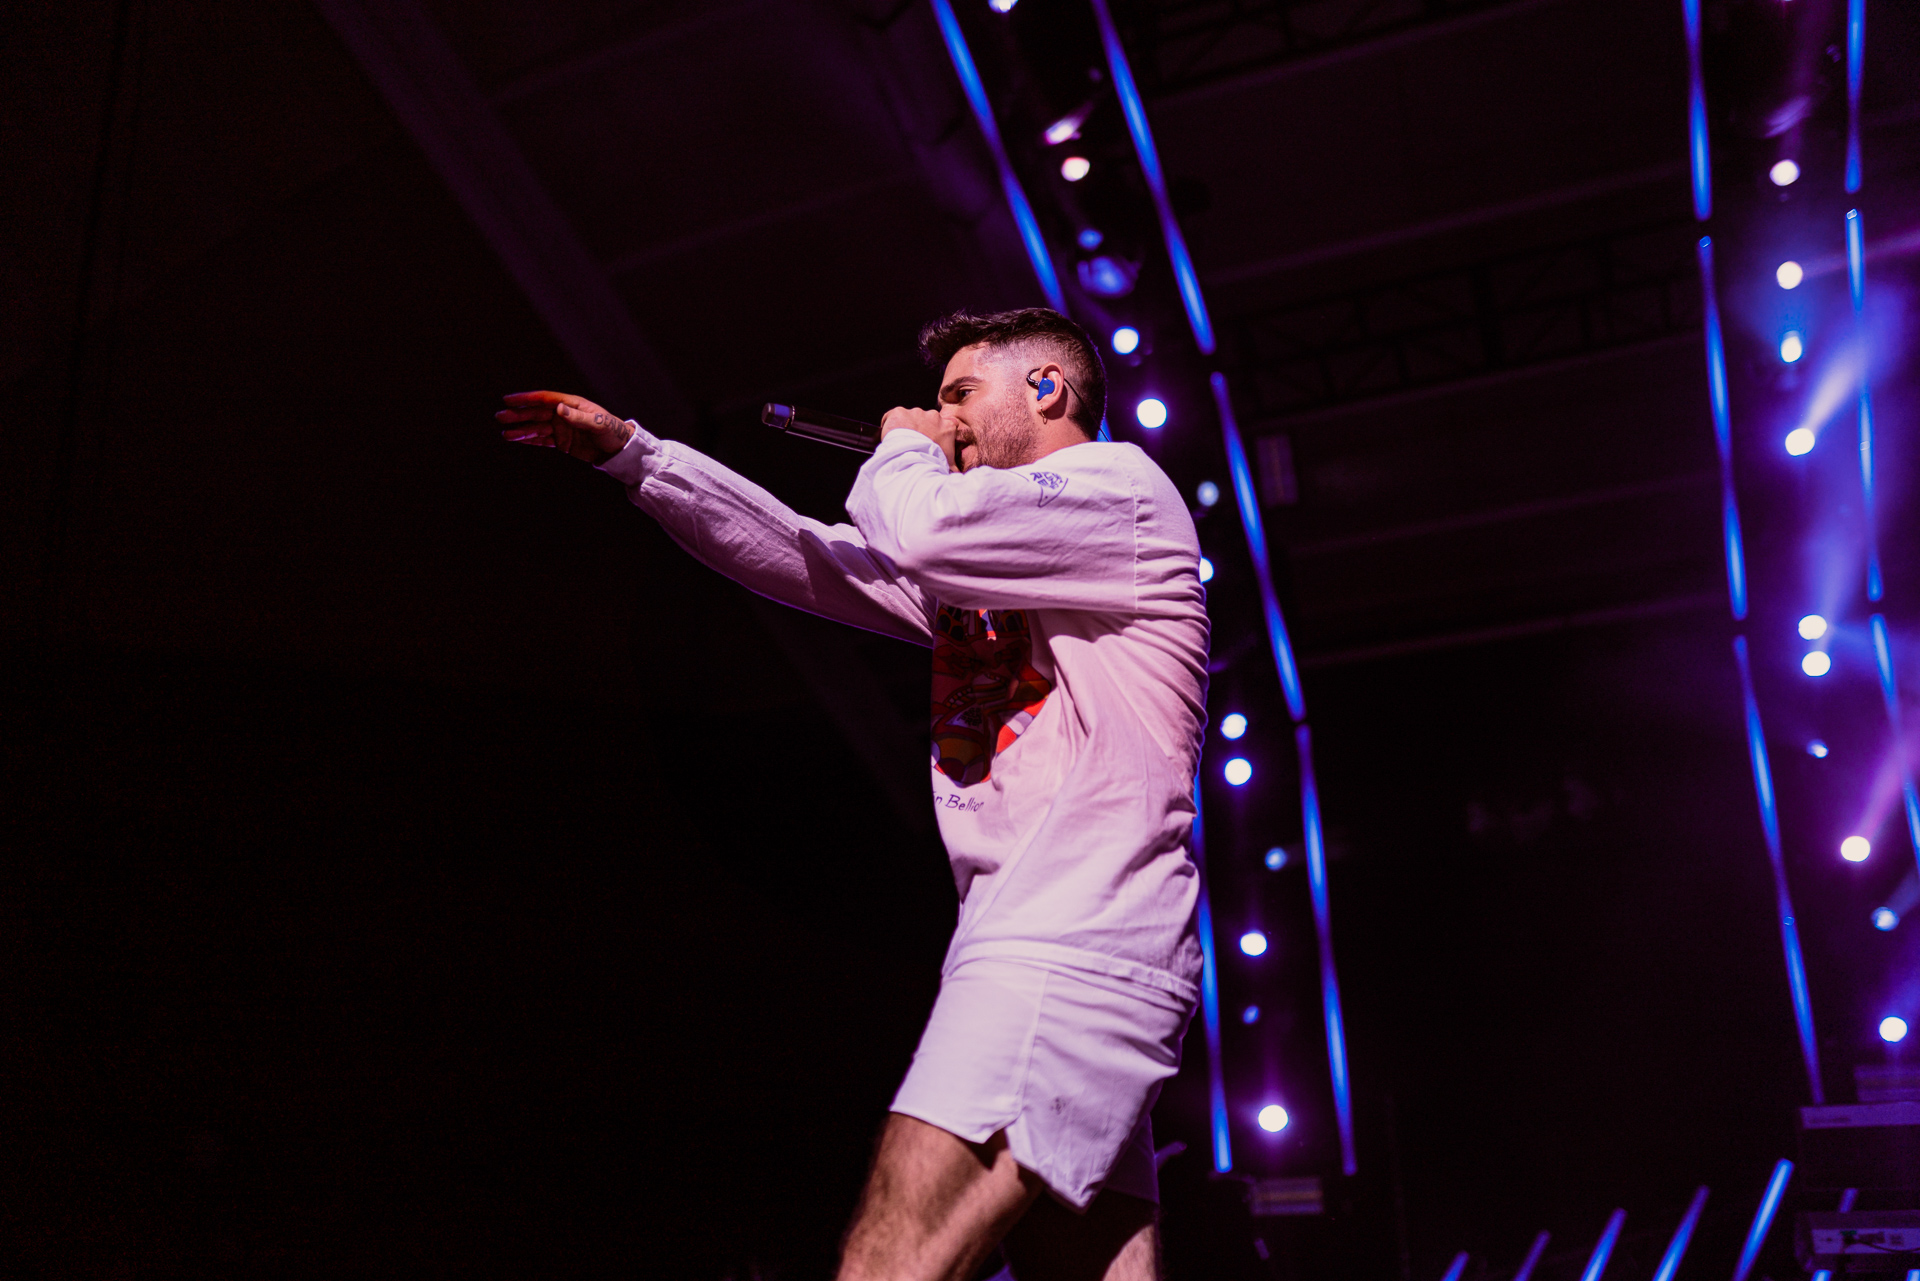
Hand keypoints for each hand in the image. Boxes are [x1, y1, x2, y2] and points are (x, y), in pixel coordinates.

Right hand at [496, 390, 634, 464]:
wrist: (619, 450)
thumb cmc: (612, 431)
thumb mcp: (599, 423)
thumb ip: (579, 417)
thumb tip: (559, 408)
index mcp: (571, 404)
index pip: (545, 399)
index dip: (526, 399)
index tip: (509, 400)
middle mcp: (563, 414)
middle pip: (536, 413)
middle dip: (518, 415)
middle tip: (500, 417)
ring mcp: (561, 428)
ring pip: (536, 428)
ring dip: (521, 430)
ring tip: (505, 434)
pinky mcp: (561, 442)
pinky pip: (542, 439)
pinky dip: (529, 440)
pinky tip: (516, 440)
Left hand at [880, 406, 955, 470]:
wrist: (913, 461)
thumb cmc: (932, 464)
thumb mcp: (949, 466)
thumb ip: (954, 465)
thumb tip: (957, 474)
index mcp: (947, 426)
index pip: (945, 425)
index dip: (935, 433)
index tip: (930, 441)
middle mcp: (933, 416)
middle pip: (925, 420)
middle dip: (919, 429)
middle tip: (914, 444)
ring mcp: (916, 413)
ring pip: (909, 418)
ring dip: (905, 427)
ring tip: (902, 442)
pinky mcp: (900, 412)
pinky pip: (892, 416)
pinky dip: (889, 424)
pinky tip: (890, 437)